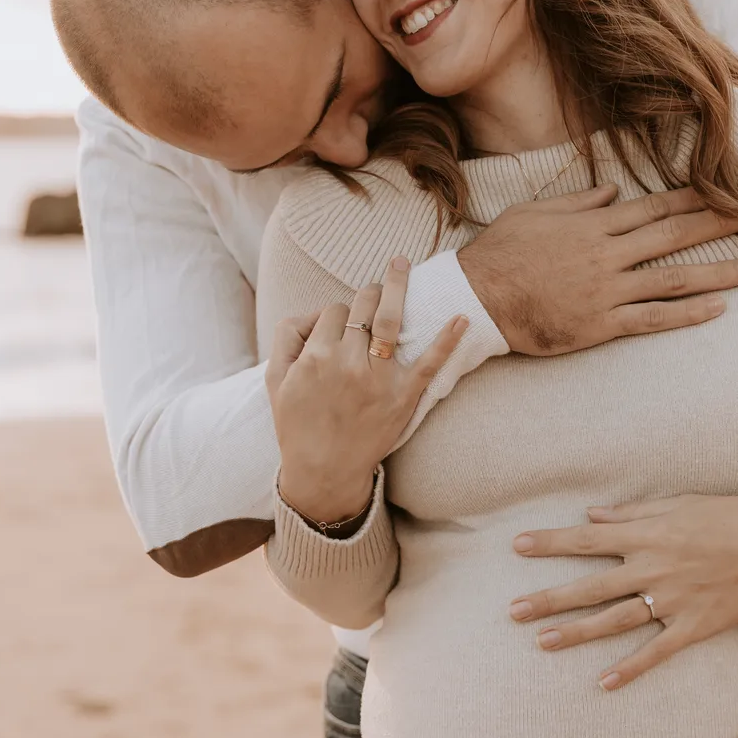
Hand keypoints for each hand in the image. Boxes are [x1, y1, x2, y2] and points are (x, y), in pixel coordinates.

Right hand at [266, 257, 466, 523]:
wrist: (323, 471)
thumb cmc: (297, 424)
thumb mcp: (275, 380)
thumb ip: (287, 338)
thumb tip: (313, 312)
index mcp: (316, 357)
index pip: (334, 311)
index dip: (338, 313)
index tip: (342, 323)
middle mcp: (347, 363)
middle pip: (362, 307)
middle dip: (368, 293)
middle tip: (373, 290)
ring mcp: (378, 379)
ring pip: (389, 320)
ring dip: (396, 287)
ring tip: (401, 266)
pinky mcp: (403, 397)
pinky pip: (429, 364)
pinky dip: (448, 339)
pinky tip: (462, 317)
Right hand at [457, 186, 737, 353]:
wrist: (477, 299)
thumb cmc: (500, 253)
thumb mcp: (534, 212)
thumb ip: (578, 202)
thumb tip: (613, 191)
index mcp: (593, 224)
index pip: (654, 207)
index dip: (693, 199)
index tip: (725, 192)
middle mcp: (607, 254)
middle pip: (673, 236)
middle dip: (718, 225)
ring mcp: (607, 290)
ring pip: (673, 278)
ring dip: (717, 272)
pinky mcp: (601, 324)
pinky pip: (652, 318)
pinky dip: (686, 314)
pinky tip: (717, 309)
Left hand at [509, 493, 737, 685]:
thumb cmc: (731, 516)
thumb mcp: (680, 503)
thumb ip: (634, 511)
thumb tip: (592, 516)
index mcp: (647, 534)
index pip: (586, 540)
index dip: (550, 543)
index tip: (516, 546)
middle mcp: (653, 568)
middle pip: (590, 586)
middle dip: (549, 598)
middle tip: (512, 611)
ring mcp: (672, 600)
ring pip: (614, 620)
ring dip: (576, 632)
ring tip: (542, 642)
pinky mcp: (694, 626)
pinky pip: (656, 652)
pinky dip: (630, 669)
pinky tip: (603, 683)